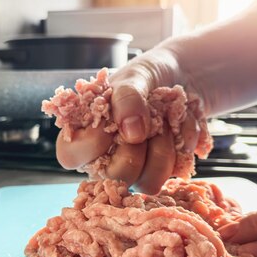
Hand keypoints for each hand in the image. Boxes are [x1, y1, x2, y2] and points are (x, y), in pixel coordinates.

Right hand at [56, 46, 202, 193]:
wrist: (186, 74)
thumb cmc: (150, 76)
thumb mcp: (135, 75)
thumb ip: (127, 97)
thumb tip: (131, 133)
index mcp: (84, 131)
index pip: (70, 156)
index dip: (92, 143)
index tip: (110, 122)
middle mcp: (105, 156)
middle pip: (114, 176)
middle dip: (137, 146)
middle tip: (145, 121)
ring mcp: (134, 168)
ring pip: (146, 182)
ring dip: (163, 145)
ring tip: (163, 121)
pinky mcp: (161, 171)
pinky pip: (172, 172)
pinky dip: (182, 144)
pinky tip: (177, 127)